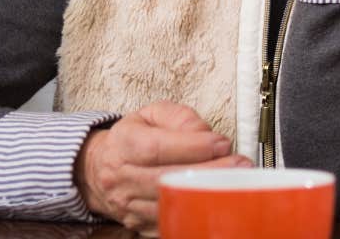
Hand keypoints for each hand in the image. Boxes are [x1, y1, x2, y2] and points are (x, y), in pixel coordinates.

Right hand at [75, 102, 249, 233]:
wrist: (99, 169)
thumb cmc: (134, 138)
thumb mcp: (153, 114)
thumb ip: (180, 118)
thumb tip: (204, 134)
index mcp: (124, 144)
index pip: (156, 148)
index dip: (192, 147)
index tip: (222, 144)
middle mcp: (121, 177)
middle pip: (166, 179)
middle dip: (208, 172)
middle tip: (240, 164)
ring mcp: (128, 205)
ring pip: (168, 204)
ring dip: (205, 194)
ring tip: (236, 182)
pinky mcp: (138, 224)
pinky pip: (168, 223)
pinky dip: (195, 214)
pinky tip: (217, 202)